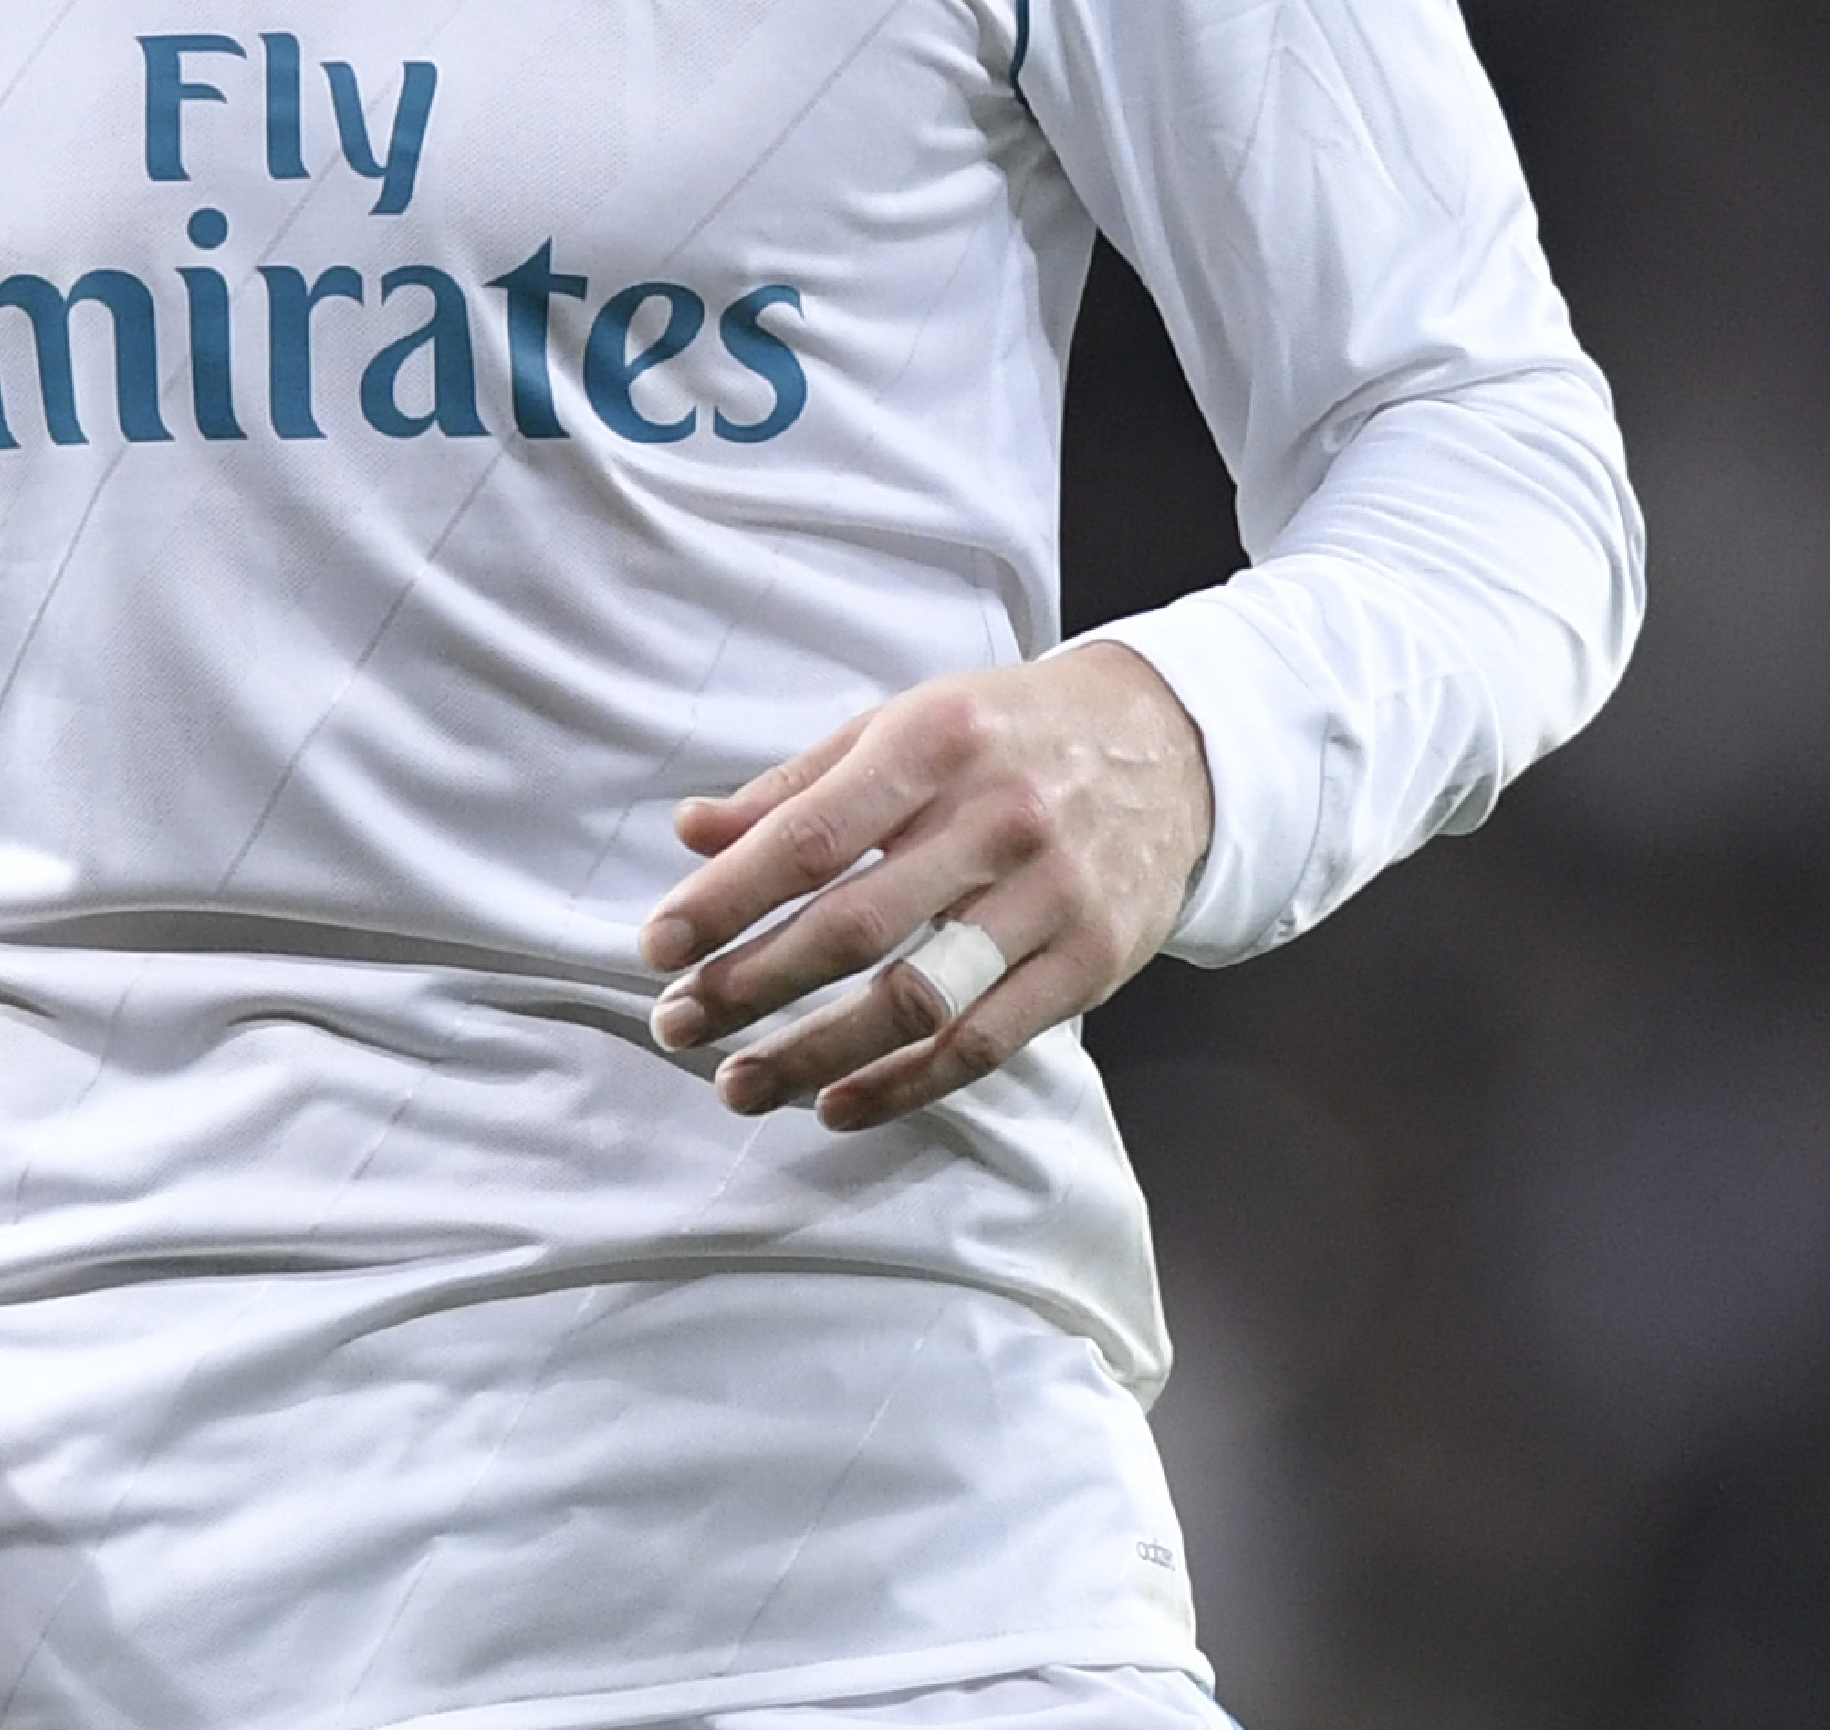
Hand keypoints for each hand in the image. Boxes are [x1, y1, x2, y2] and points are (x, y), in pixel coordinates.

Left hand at [635, 639, 1211, 1131]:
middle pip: (854, 925)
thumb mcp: (904, 725)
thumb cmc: (1008, 735)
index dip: (725, 899)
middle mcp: (997, 818)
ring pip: (917, 999)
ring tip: (739, 1085)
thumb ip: (797, 785)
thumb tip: (690, 833)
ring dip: (816, 1054)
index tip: (656, 947)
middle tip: (677, 1025)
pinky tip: (838, 1104)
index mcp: (935, 742)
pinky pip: (985, 1042)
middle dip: (750, 984)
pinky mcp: (1091, 961)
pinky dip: (905, 1084)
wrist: (1173, 747)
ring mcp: (1052, 895)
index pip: (809, 836)